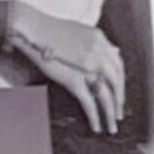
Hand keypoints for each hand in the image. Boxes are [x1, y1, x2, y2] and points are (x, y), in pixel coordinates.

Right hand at [7, 1, 126, 130]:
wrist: (32, 28)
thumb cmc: (49, 28)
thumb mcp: (78, 29)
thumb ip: (94, 42)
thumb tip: (110, 52)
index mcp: (99, 39)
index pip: (118, 63)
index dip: (121, 81)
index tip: (120, 91)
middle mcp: (98, 52)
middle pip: (116, 81)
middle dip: (119, 100)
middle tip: (119, 113)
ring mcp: (87, 66)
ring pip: (106, 95)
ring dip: (111, 112)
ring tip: (111, 125)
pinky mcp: (73, 79)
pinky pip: (89, 102)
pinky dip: (95, 116)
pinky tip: (96, 125)